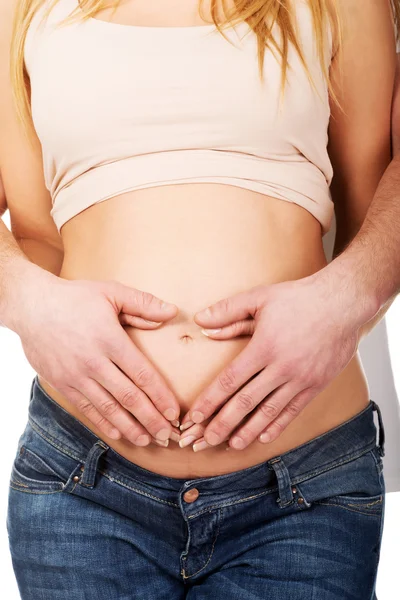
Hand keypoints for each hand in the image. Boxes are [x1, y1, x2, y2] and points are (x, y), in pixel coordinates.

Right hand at [7, 265, 180, 446]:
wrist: (31, 306)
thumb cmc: (74, 298)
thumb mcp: (111, 292)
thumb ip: (143, 303)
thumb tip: (172, 311)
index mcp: (110, 340)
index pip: (142, 374)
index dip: (160, 396)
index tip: (173, 412)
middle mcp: (93, 362)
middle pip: (128, 397)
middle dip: (150, 419)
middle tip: (167, 435)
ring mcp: (76, 376)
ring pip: (108, 408)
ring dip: (130, 427)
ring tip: (147, 440)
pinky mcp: (62, 383)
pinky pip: (86, 408)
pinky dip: (103, 423)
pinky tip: (118, 433)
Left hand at [179, 271, 365, 450]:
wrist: (343, 303)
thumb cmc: (299, 298)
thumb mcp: (260, 298)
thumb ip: (228, 311)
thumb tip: (200, 321)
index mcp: (263, 347)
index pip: (229, 380)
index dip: (209, 401)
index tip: (194, 417)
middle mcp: (281, 367)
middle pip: (246, 402)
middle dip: (222, 423)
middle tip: (204, 441)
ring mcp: (300, 379)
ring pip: (269, 412)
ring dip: (248, 431)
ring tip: (231, 445)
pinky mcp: (316, 385)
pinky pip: (293, 410)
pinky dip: (277, 425)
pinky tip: (263, 436)